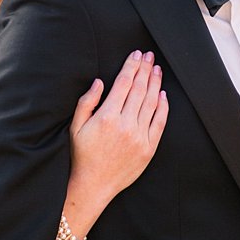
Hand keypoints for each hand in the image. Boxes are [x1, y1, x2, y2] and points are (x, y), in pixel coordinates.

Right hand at [66, 50, 168, 219]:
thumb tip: (100, 82)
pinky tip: (163, 94)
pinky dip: (163, 106)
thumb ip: (87, 102)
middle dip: (145, 69)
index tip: (136, 54)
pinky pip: (160, 122)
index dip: (131, 66)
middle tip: (150, 56)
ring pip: (152, 103)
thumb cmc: (82, 155)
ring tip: (157, 69)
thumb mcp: (75, 127)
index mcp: (107, 116)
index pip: (124, 83)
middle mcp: (126, 124)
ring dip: (155, 83)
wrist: (94, 184)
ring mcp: (139, 136)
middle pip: (140, 89)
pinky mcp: (149, 148)